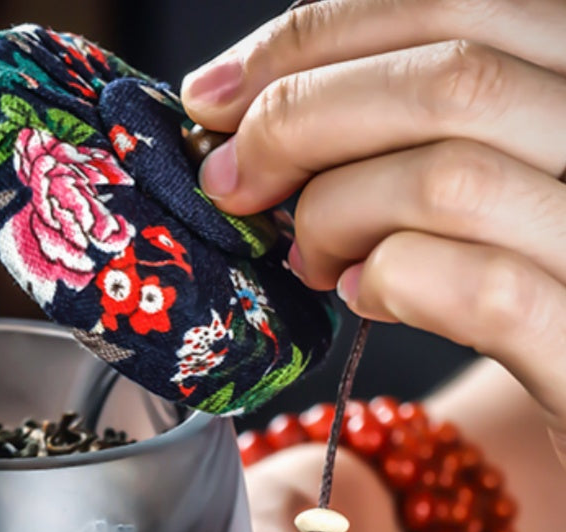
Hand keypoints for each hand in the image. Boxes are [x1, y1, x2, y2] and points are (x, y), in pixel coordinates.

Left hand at [181, 0, 565, 465]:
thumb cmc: (528, 268)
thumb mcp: (484, 168)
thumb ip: (402, 126)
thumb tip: (244, 120)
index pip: (447, 3)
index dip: (309, 42)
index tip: (213, 97)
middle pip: (449, 80)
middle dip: (297, 123)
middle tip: (232, 183)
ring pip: (452, 179)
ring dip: (335, 216)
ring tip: (308, 258)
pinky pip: (485, 291)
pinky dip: (394, 283)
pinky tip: (361, 293)